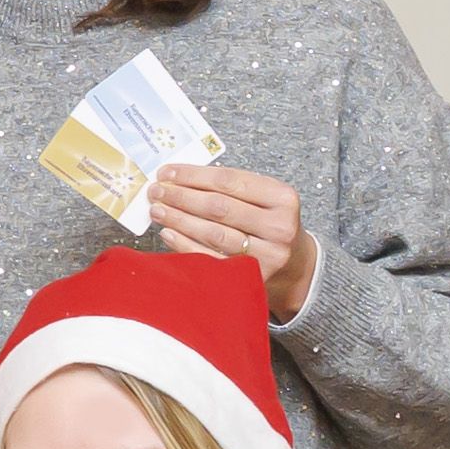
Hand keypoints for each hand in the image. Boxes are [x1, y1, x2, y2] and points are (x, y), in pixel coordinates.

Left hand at [144, 161, 314, 319]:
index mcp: (283, 197)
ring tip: (157, 210)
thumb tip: (178, 178)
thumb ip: (229, 187)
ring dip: (179, 220)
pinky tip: (168, 233)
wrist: (292, 264)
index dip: (193, 175)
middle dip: (181, 196)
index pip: (230, 181)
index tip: (167, 172)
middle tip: (156, 191)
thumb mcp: (263, 198)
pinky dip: (185, 244)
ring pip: (213, 233)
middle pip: (219, 207)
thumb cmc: (268, 223)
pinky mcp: (251, 276)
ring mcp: (267, 254)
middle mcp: (279, 226)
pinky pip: (211, 258)